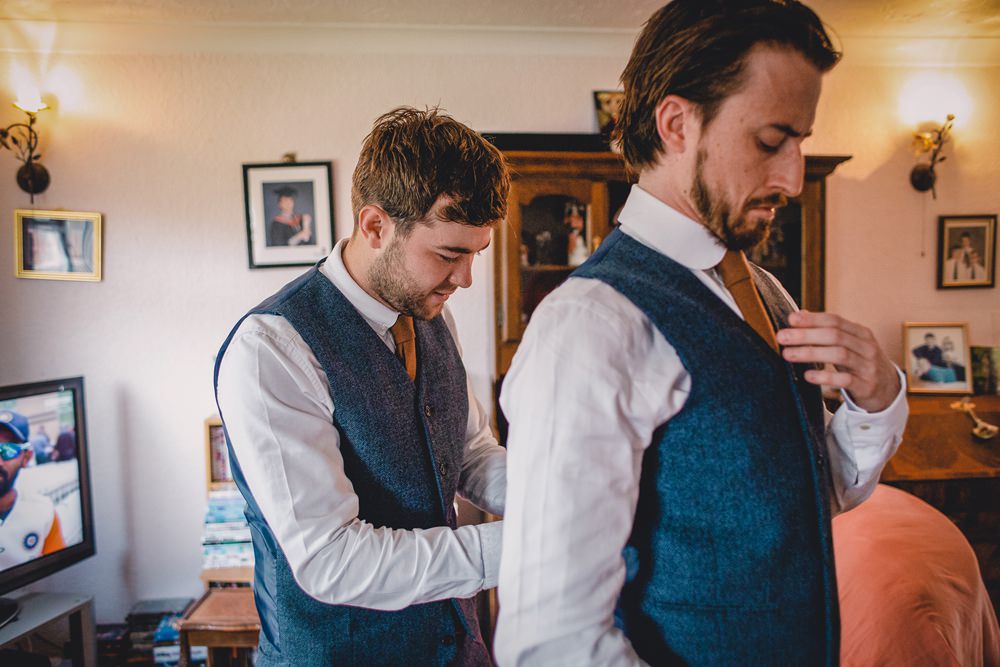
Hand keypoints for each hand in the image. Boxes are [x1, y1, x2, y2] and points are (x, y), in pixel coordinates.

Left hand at [775, 310, 899, 412]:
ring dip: (810, 353)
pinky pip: (845, 380)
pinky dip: (825, 377)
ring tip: (787, 354)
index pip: (835, 321)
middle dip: (806, 335)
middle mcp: (866, 347)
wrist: (888, 390)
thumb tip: (799, 314)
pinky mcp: (866, 386)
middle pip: (835, 336)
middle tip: (782, 337)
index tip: (790, 319)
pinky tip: (807, 376)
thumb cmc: (860, 363)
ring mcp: (868, 366)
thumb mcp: (848, 344)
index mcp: (861, 333)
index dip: (812, 319)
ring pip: (839, 355)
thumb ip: (826, 330)